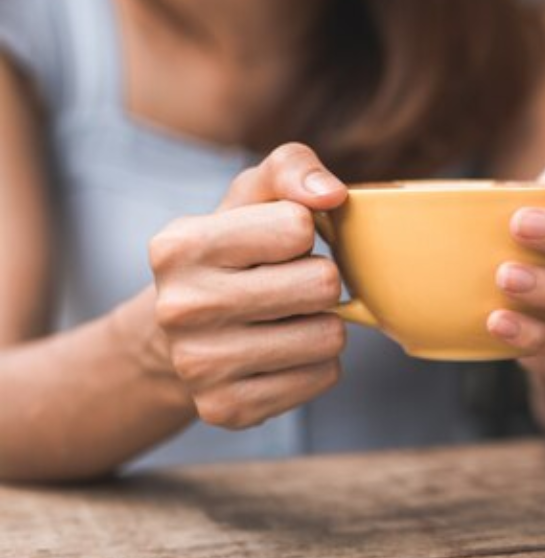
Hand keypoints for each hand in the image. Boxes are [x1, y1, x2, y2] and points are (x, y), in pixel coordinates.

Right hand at [148, 143, 348, 428]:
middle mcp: (180, 308)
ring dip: (321, 323)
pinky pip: (323, 377)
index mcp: (179, 246)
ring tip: (284, 318)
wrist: (180, 334)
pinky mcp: (227, 408)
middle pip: (321, 284)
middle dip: (319, 279)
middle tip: (287, 285)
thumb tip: (332, 193)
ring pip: (329, 336)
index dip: (302, 232)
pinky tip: (280, 351)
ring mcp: (199, 366)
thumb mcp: (252, 195)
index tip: (276, 244)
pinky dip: (316, 362)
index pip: (299, 225)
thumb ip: (292, 168)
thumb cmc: (232, 251)